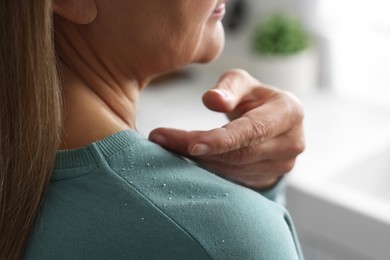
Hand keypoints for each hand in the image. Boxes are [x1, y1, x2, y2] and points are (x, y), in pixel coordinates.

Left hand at [149, 69, 304, 188]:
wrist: (274, 123)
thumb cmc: (254, 97)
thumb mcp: (243, 83)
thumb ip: (228, 87)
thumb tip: (211, 100)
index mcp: (289, 113)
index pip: (252, 130)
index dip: (222, 140)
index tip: (191, 145)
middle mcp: (291, 142)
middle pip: (239, 153)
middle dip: (197, 149)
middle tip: (160, 140)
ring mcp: (282, 164)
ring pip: (233, 169)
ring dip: (198, 161)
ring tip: (166, 146)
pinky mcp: (269, 177)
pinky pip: (233, 177)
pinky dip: (208, 168)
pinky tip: (185, 158)